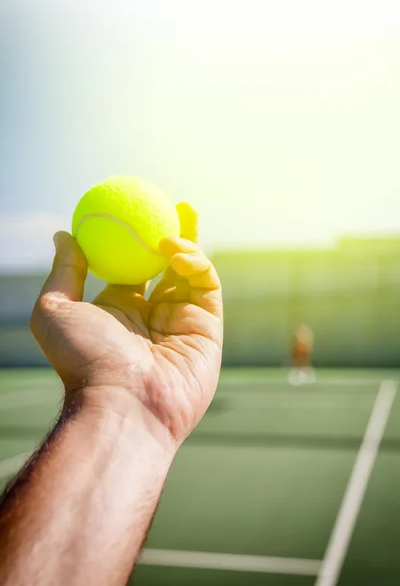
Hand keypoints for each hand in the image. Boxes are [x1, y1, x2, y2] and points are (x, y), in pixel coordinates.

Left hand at [31, 204, 222, 443]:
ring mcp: (183, 322)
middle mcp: (154, 315)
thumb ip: (65, 270)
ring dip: (187, 243)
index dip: (136, 238)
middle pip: (169, 265)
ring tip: (172, 227)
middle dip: (176, 234)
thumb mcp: (56, 309)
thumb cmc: (84, 360)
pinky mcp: (208, 328)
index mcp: (122, 310)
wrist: (122, 403)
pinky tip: (176, 251)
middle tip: (175, 204)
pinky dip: (196, 262)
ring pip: (192, 271)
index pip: (134, 267)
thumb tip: (64, 235)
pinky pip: (206, 285)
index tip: (135, 208)